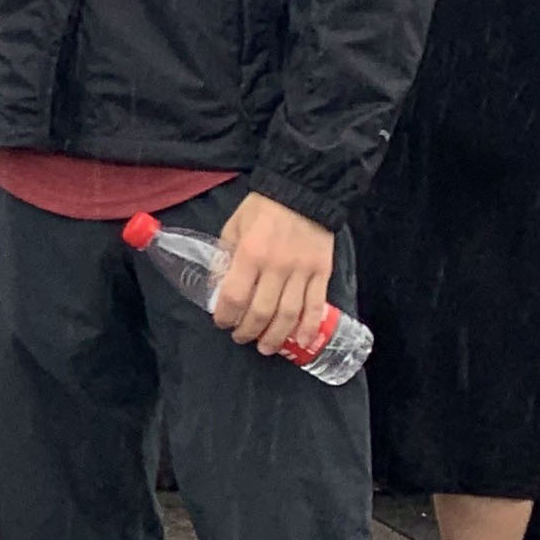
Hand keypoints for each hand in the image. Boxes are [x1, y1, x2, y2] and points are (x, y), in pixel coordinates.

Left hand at [211, 192, 336, 353]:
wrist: (303, 192)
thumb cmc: (262, 209)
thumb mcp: (233, 228)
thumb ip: (224, 258)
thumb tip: (216, 289)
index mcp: (250, 254)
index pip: (234, 296)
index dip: (225, 315)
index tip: (221, 322)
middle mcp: (276, 266)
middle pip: (261, 311)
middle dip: (248, 331)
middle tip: (241, 337)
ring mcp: (302, 272)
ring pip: (289, 314)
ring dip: (276, 336)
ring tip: (265, 347)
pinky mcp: (322, 273)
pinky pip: (316, 306)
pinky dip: (308, 327)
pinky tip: (301, 340)